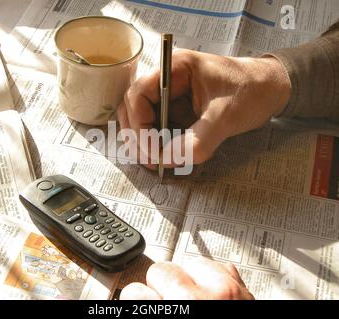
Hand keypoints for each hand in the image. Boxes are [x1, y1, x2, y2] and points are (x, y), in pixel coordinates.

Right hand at [117, 49, 290, 168]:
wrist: (272, 90)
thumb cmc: (252, 91)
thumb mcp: (226, 117)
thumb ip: (197, 141)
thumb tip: (167, 161)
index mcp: (175, 69)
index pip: (138, 94)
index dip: (138, 125)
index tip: (153, 151)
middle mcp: (167, 81)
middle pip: (133, 108)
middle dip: (138, 136)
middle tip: (152, 161)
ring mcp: (171, 97)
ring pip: (142, 120)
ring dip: (145, 142)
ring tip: (158, 162)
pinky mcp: (178, 111)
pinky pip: (158, 128)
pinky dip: (157, 144)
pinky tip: (166, 157)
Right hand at [120, 257, 254, 299]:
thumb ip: (146, 307)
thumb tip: (133, 296)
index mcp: (174, 310)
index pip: (134, 292)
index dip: (136, 298)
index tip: (141, 301)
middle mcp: (199, 298)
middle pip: (160, 270)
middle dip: (160, 287)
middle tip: (167, 303)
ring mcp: (226, 291)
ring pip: (189, 263)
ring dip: (186, 280)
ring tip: (191, 301)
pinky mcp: (243, 288)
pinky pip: (216, 268)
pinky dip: (210, 279)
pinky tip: (210, 295)